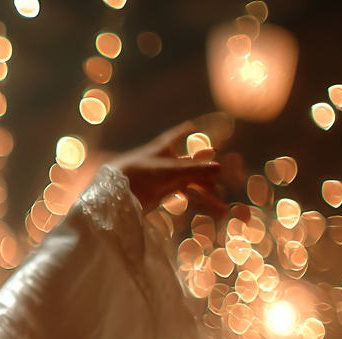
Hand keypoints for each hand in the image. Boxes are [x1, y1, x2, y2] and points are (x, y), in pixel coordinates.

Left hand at [107, 122, 224, 215]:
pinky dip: (198, 202)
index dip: (183, 131)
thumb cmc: (140, 174)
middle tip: (225, 173)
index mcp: (162, 148)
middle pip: (190, 163)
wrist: (117, 193)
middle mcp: (163, 162)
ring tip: (222, 203)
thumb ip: (195, 169)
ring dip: (206, 191)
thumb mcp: (171, 170)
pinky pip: (184, 195)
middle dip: (206, 170)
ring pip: (190, 181)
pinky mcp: (160, 193)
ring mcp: (162, 178)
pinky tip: (212, 209)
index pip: (175, 136)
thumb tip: (220, 167)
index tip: (191, 125)